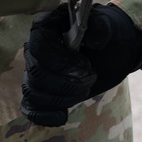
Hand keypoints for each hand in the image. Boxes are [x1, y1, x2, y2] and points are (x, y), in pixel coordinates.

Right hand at [21, 1, 141, 126]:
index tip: (86, 67)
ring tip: (84, 91)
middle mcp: (35, 49)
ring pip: (33, 92)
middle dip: (65, 83)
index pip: (40, 45)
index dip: (60, 61)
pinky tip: (63, 115)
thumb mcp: (107, 26)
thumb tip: (94, 40)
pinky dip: (45, 115)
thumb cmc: (105, 34)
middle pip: (36, 73)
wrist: (109, 49)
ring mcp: (36, 72)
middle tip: (91, 79)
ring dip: (61, 98)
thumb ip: (101, 28)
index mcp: (46, 26)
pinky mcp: (41, 92)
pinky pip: (31, 108)